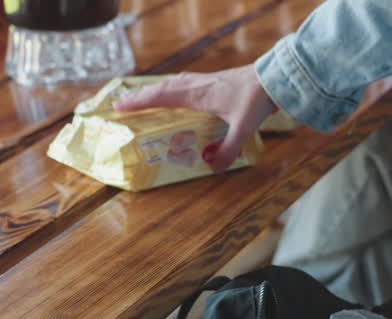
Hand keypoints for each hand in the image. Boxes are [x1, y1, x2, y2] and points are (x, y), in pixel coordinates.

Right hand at [113, 65, 276, 172]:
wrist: (272, 78)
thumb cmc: (255, 100)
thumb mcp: (243, 128)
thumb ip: (228, 149)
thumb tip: (213, 168)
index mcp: (197, 95)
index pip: (160, 97)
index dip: (139, 102)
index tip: (119, 106)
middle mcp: (196, 85)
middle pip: (161, 89)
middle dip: (140, 96)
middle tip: (120, 102)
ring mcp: (205, 80)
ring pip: (172, 83)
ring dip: (154, 89)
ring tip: (141, 96)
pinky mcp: (214, 79)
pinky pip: (184, 81)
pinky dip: (172, 86)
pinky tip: (174, 89)